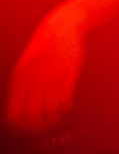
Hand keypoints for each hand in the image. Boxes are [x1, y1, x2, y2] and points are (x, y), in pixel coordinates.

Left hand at [6, 6, 87, 131]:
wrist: (61, 27)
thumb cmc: (45, 49)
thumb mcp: (27, 67)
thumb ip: (23, 87)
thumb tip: (22, 109)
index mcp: (19, 80)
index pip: (15, 116)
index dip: (23, 126)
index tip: (32, 127)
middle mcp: (32, 81)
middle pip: (33, 117)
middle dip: (41, 126)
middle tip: (48, 124)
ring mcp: (50, 77)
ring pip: (49, 111)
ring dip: (54, 118)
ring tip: (58, 115)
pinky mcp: (67, 74)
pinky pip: (64, 100)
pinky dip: (65, 107)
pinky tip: (66, 105)